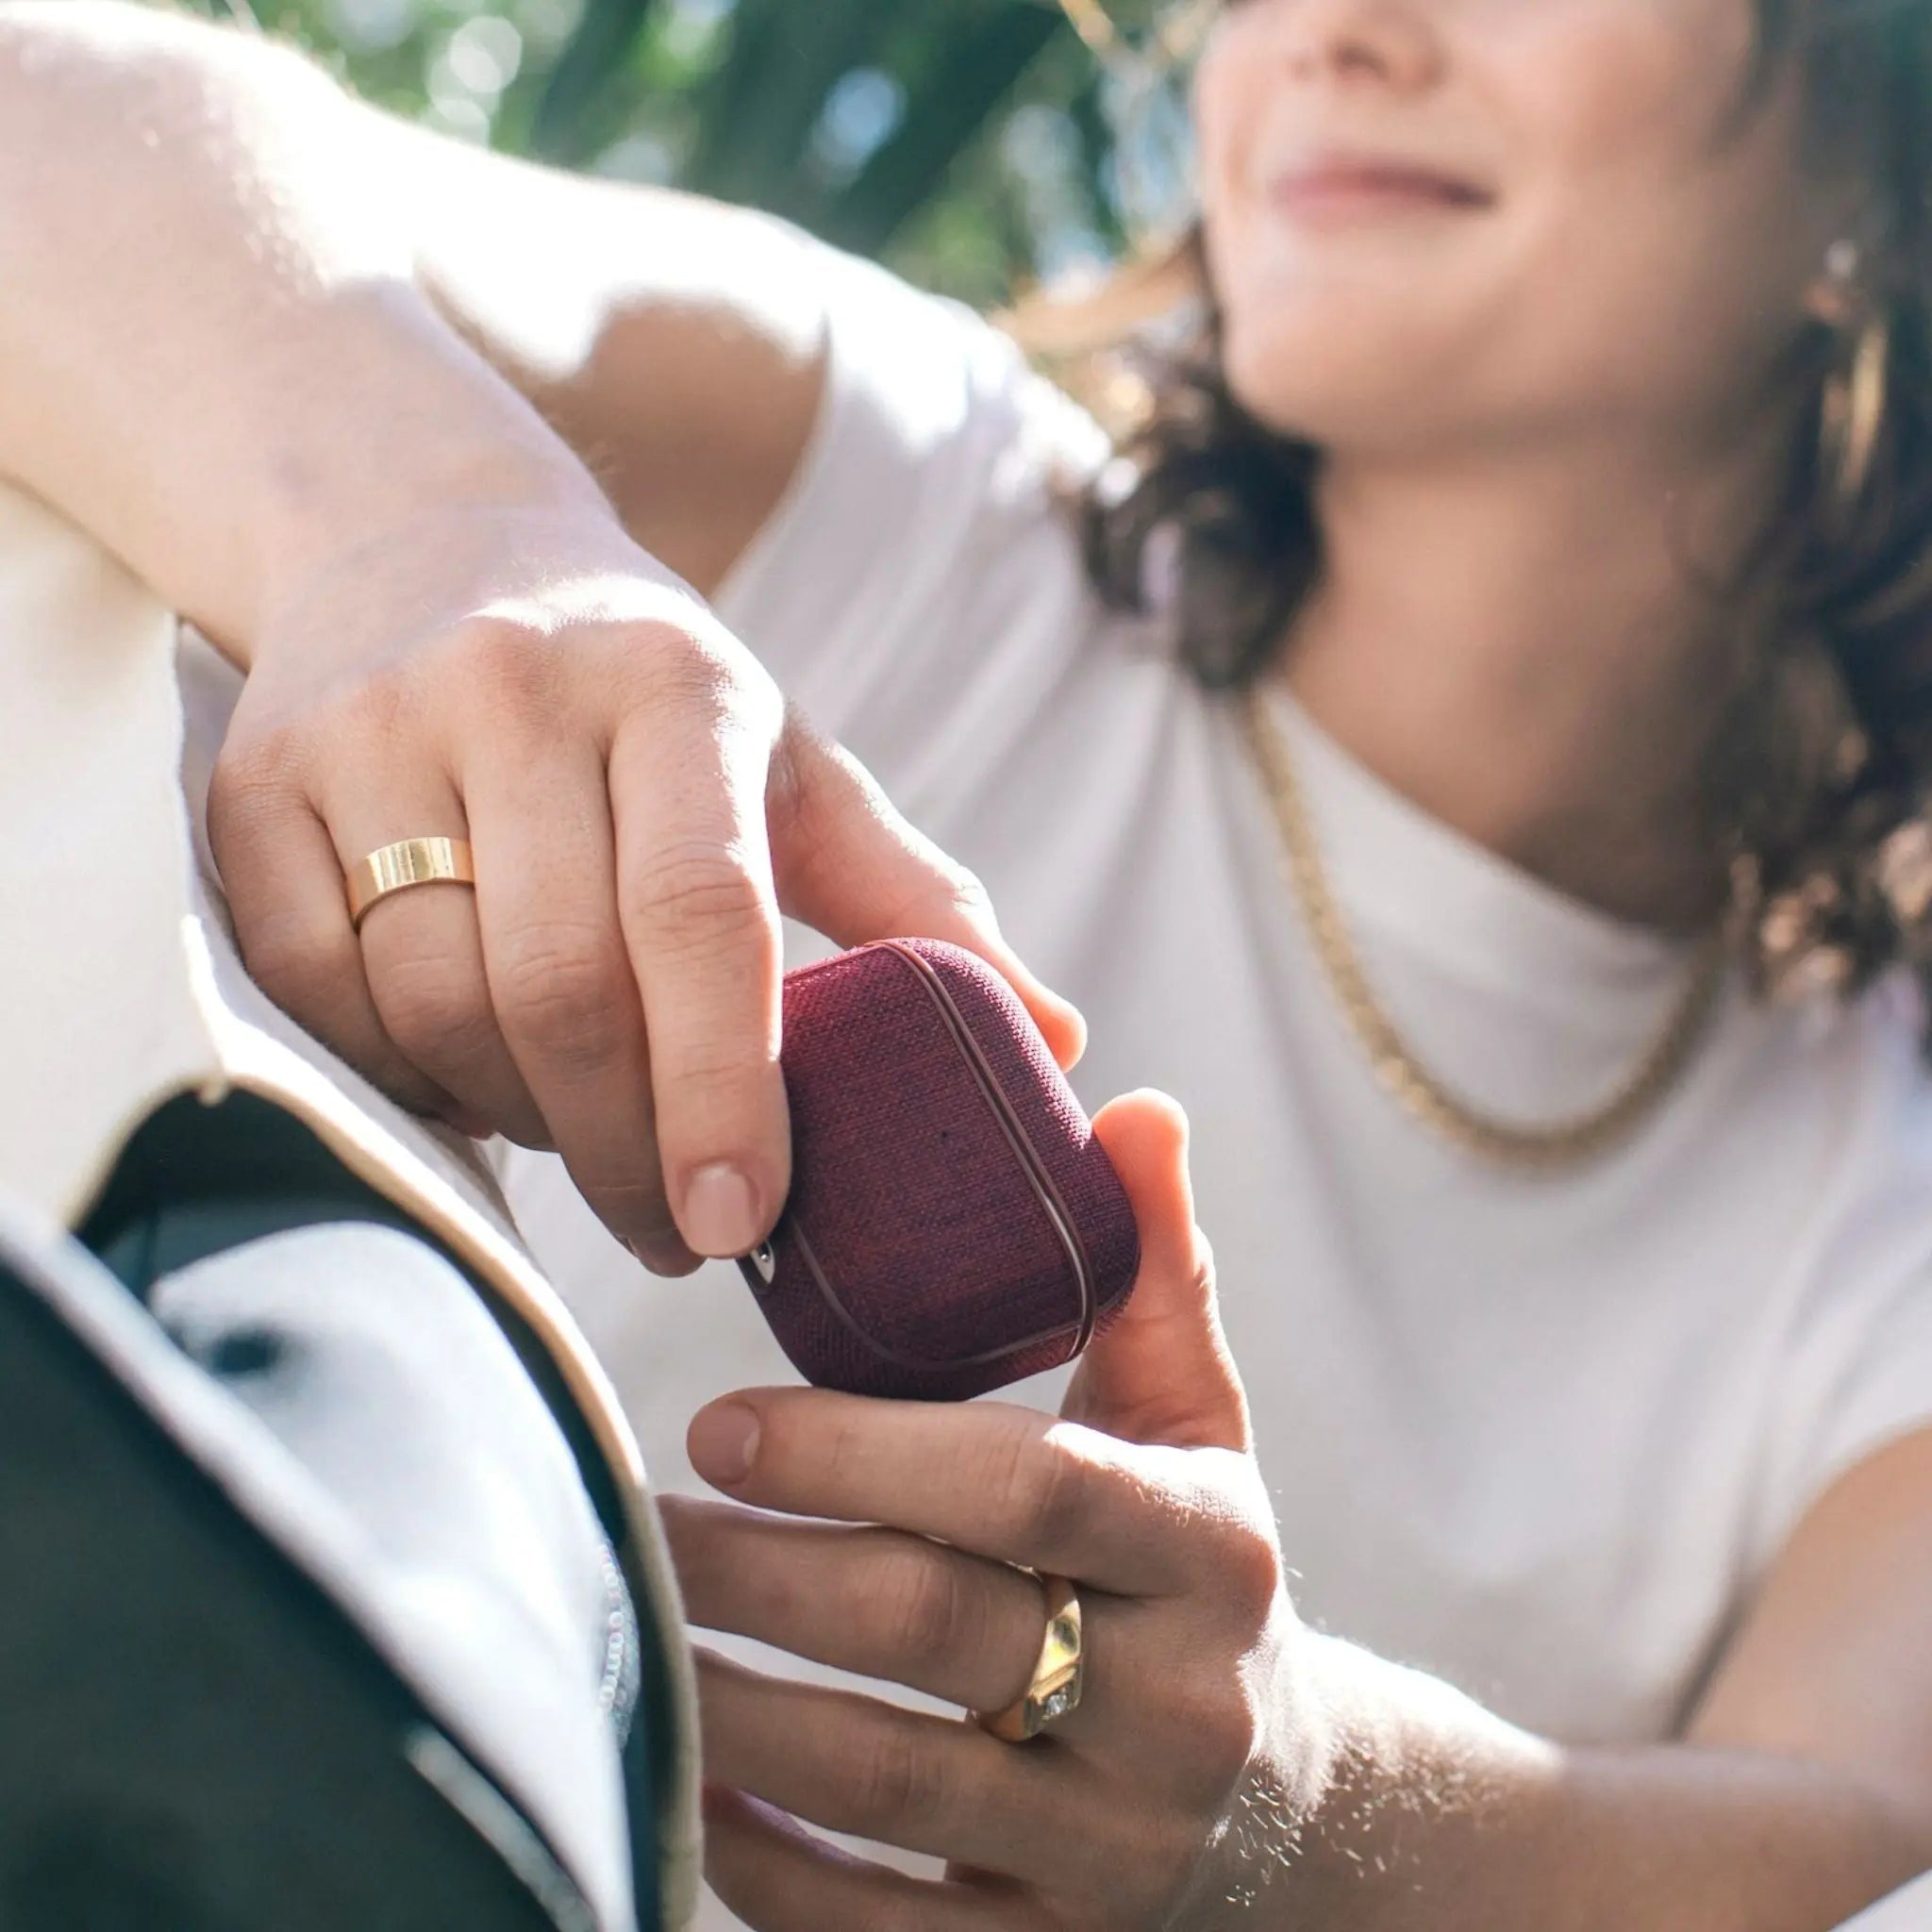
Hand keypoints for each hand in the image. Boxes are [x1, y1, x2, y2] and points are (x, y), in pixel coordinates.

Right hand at [208, 492, 1083, 1269]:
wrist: (424, 537)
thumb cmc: (643, 690)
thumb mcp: (790, 760)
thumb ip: (912, 895)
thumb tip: (1054, 1032)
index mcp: (677, 690)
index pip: (702, 911)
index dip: (723, 1082)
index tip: (743, 1221)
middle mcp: (516, 692)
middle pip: (560, 983)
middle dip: (622, 1145)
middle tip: (673, 1225)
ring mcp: (369, 728)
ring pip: (430, 999)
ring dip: (518, 1116)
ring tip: (583, 1135)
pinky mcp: (256, 778)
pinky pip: (311, 985)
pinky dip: (397, 1070)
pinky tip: (469, 1075)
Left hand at [664, 1092, 1323, 1929]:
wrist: (1302, 1811)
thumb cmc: (1204, 1568)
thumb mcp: (1201, 1421)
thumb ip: (1157, 1269)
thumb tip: (1135, 1107)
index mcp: (1213, 1550)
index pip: (1027, 1486)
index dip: (861, 1449)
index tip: (722, 1422)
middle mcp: (1183, 1708)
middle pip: (936, 1627)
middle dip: (762, 1570)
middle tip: (645, 1520)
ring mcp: (1121, 1852)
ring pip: (892, 1782)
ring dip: (733, 1705)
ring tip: (635, 1628)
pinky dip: (766, 1867)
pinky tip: (687, 1785)